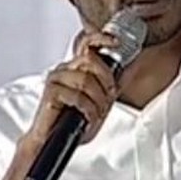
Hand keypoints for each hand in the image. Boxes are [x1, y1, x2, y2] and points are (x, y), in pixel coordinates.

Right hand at [25, 31, 120, 146]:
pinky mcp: (50, 91)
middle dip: (105, 82)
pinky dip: (87, 110)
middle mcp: (65, 69)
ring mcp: (56, 78)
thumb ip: (111, 85)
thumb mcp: (100, 101)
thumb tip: (129, 70)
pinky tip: (86, 118)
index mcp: (77, 67)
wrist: (55, 141)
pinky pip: (77, 95)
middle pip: (91, 60)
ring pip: (86, 80)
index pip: (87, 43)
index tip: (116, 42)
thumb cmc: (74, 121)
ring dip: (97, 101)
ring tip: (96, 113)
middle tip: (108, 98)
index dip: (101, 38)